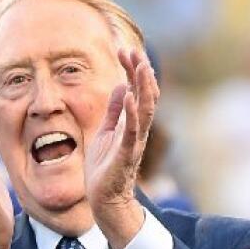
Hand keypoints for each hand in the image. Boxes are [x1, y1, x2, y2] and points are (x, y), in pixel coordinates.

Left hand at [84, 48, 158, 247]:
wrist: (104, 198)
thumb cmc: (104, 168)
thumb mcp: (106, 132)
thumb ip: (114, 111)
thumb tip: (121, 87)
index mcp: (131, 123)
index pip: (136, 90)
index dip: (132, 69)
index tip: (124, 50)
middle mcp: (137, 129)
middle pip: (145, 95)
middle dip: (141, 72)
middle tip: (134, 50)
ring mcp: (133, 141)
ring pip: (145, 109)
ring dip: (143, 86)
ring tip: (140, 65)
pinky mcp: (125, 154)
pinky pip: (131, 130)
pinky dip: (131, 112)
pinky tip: (129, 94)